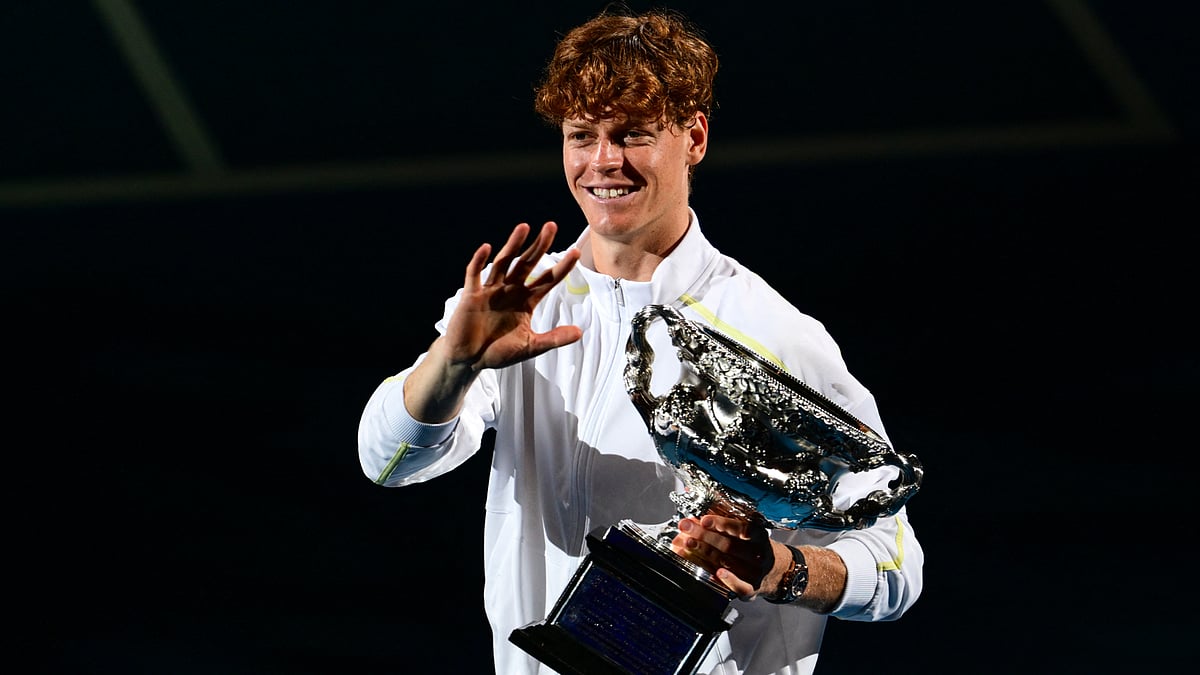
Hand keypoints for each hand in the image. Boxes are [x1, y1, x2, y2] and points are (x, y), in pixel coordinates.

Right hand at [442, 222, 581, 371]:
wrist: (469, 360)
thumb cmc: (498, 352)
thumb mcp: (530, 346)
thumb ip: (553, 338)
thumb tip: (579, 332)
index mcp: (526, 300)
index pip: (548, 280)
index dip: (561, 267)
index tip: (576, 252)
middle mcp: (511, 290)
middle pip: (527, 263)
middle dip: (539, 246)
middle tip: (551, 226)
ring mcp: (491, 290)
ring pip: (503, 263)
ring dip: (513, 245)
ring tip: (524, 227)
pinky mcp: (471, 295)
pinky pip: (475, 275)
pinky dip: (479, 261)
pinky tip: (487, 248)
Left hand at [671, 514, 776, 598]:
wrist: (778, 572)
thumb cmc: (755, 548)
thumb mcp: (748, 532)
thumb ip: (725, 526)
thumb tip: (698, 519)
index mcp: (759, 536)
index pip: (741, 528)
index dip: (722, 524)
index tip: (704, 520)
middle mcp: (758, 554)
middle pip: (728, 545)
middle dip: (703, 535)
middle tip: (685, 528)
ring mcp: (755, 573)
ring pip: (727, 563)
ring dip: (703, 553)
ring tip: (686, 544)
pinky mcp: (751, 589)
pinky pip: (739, 586)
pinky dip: (728, 579)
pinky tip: (717, 572)